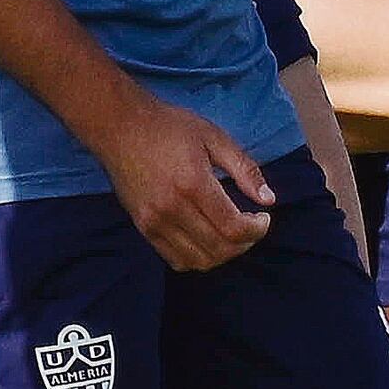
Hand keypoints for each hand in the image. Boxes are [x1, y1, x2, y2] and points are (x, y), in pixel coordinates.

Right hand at [98, 98, 278, 271]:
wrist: (119, 127)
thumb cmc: (169, 127)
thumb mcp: (214, 137)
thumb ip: (245, 169)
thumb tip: (269, 200)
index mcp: (193, 184)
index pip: (233, 228)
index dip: (257, 230)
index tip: (263, 218)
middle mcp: (171, 209)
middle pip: (219, 249)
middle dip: (245, 243)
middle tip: (252, 226)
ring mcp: (154, 222)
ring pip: (198, 261)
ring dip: (223, 254)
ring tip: (232, 234)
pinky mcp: (142, 227)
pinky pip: (175, 260)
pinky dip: (198, 258)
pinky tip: (207, 239)